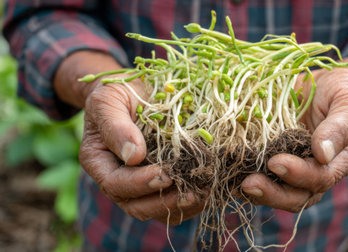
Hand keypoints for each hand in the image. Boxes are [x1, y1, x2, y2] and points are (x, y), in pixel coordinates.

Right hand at [55, 51, 204, 223]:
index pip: (116, 184)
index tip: (163, 174)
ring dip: (181, 206)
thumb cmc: (118, 93)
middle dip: (164, 203)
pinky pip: (174, 202)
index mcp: (99, 162)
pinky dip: (191, 201)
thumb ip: (116, 126)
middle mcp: (118, 179)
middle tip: (190, 193)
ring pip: (158, 209)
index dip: (139, 184)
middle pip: (136, 207)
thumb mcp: (109, 101)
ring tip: (204, 193)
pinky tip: (208, 189)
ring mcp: (140, 184)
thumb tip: (134, 156)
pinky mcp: (162, 182)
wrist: (135, 90)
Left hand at [241, 53, 347, 211]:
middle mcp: (316, 171)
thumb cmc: (343, 91)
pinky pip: (264, 177)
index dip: (298, 174)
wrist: (329, 83)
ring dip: (257, 192)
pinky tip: (230, 176)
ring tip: (236, 184)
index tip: (276, 161)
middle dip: (272, 193)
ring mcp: (295, 167)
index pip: (320, 178)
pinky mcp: (276, 157)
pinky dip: (246, 178)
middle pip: (297, 196)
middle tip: (250, 183)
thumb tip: (322, 154)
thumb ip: (339, 127)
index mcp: (338, 161)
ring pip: (278, 192)